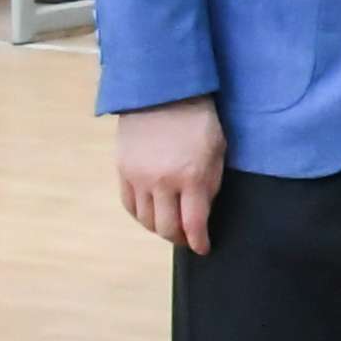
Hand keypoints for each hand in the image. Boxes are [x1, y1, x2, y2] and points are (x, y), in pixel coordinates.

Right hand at [113, 99, 224, 252]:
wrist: (163, 92)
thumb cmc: (199, 119)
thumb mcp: (217, 150)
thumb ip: (210, 184)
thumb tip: (202, 214)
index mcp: (191, 176)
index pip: (193, 224)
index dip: (199, 242)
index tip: (203, 248)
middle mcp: (163, 182)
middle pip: (166, 228)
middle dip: (179, 238)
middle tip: (186, 237)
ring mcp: (139, 178)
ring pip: (146, 220)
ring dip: (159, 228)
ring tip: (170, 225)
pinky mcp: (123, 171)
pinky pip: (129, 205)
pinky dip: (140, 215)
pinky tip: (151, 213)